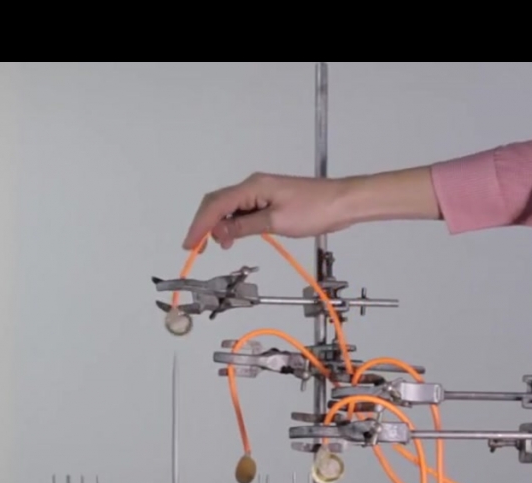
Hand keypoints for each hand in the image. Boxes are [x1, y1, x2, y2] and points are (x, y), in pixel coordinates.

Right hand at [182, 173, 349, 250]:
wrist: (342, 203)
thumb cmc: (314, 210)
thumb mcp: (276, 222)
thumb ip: (244, 226)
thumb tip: (219, 230)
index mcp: (252, 187)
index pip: (216, 205)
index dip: (199, 225)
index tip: (189, 245)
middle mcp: (253, 186)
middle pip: (217, 203)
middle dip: (204, 224)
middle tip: (197, 248)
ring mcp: (261, 192)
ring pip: (229, 207)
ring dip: (219, 225)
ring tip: (220, 245)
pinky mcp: (269, 200)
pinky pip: (242, 210)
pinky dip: (233, 224)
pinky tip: (233, 237)